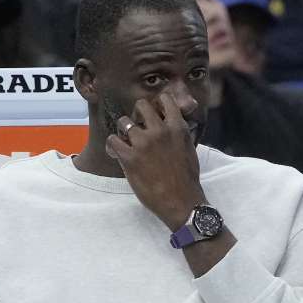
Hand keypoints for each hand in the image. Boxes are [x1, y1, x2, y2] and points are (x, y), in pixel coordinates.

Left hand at [106, 93, 205, 230]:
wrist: (181, 202)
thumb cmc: (187, 179)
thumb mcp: (189, 150)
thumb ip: (181, 133)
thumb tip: (178, 121)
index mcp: (178, 128)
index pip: (165, 100)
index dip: (156, 105)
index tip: (153, 115)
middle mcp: (160, 131)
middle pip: (141, 105)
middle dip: (137, 114)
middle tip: (137, 127)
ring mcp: (143, 143)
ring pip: (123, 122)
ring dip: (123, 131)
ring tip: (127, 143)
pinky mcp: (129, 157)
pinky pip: (112, 140)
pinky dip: (113, 146)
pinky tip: (118, 153)